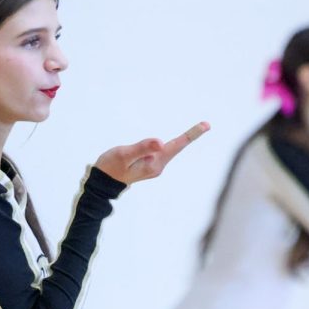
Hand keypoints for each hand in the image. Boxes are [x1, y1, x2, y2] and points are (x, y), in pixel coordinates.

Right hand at [95, 121, 210, 183]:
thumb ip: (142, 148)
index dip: (191, 135)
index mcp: (154, 163)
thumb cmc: (110, 167)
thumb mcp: (124, 154)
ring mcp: (154, 167)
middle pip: (175, 147)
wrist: (102, 183)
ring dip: (178, 141)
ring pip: (168, 150)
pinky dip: (167, 145)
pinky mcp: (149, 165)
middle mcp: (158, 166)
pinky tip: (167, 143)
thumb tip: (161, 143)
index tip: (206, 125)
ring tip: (193, 130)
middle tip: (206, 124)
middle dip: (189, 136)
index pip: (176, 145)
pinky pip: (161, 152)